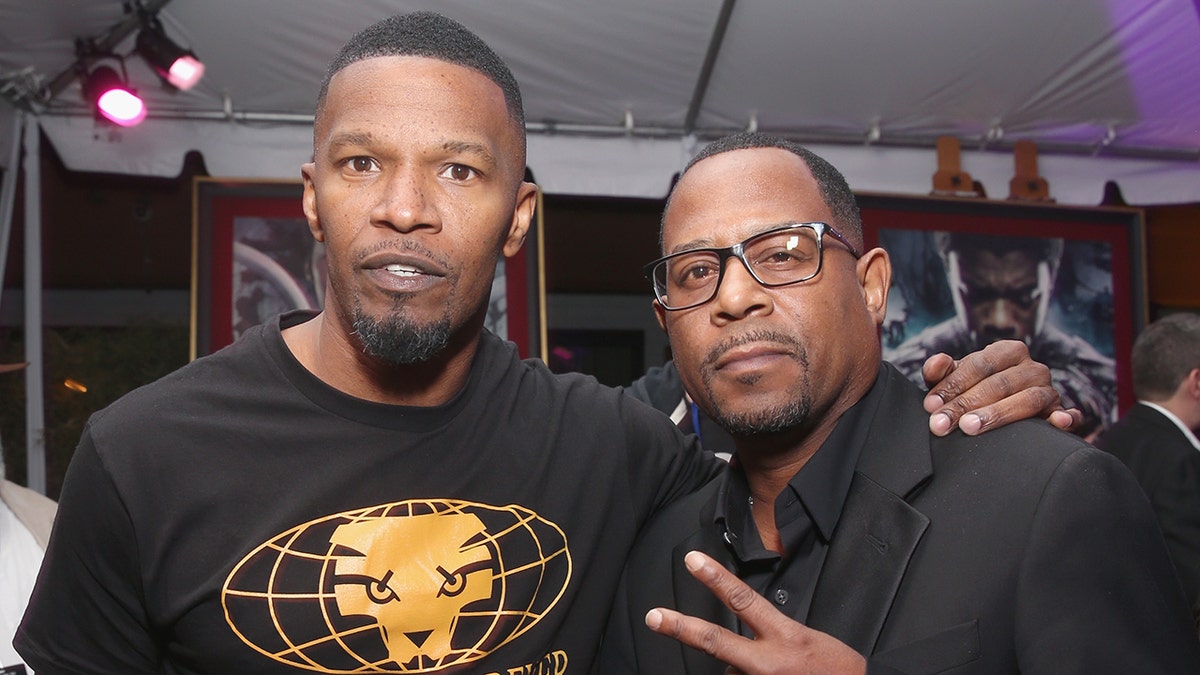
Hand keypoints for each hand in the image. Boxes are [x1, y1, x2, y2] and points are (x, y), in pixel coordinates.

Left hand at [645, 551, 865, 674]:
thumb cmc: (836, 670)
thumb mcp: (804, 639)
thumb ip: (768, 636)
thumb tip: (737, 650)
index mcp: (785, 637)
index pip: (743, 599)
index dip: (715, 578)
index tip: (693, 560)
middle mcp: (768, 664)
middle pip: (714, 641)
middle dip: (680, 627)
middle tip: (655, 617)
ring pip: (730, 673)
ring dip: (742, 672)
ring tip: (776, 673)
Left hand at [920, 340, 1082, 436]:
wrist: (1001, 408)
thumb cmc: (975, 390)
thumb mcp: (957, 379)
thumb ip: (942, 371)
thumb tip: (936, 363)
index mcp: (1008, 351)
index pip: (981, 364)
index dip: (954, 384)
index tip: (932, 405)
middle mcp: (1032, 368)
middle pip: (999, 384)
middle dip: (966, 405)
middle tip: (942, 424)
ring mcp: (1049, 390)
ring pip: (1027, 400)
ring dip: (998, 414)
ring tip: (970, 427)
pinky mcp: (1061, 414)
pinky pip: (1068, 415)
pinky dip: (1065, 417)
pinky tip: (1057, 422)